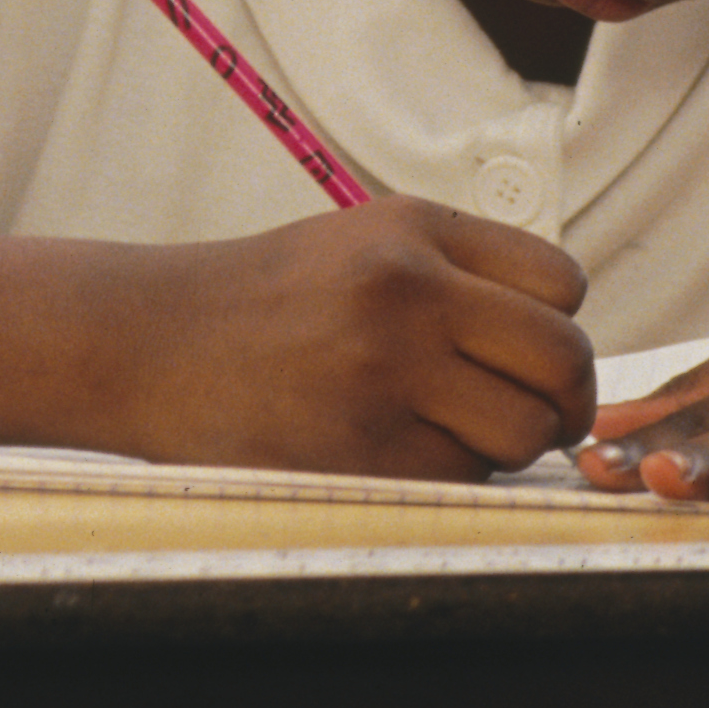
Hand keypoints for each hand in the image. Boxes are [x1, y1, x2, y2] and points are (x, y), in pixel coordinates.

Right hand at [112, 195, 593, 479]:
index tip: (533, 356)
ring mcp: (385, 367)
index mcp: (412, 228)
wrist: (145, 341)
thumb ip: (455, 275)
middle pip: (563, 360)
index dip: (559, 329)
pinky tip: (392, 452)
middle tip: (539, 418)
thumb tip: (557, 350)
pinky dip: (445, 478)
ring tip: (441, 431)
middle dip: (563, 402)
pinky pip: (462, 479)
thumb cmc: (255, 303)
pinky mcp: (362, 446)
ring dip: (501, 447)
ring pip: (523, 432)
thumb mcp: (358, 244)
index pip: (562, 283)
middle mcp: (406, 287)